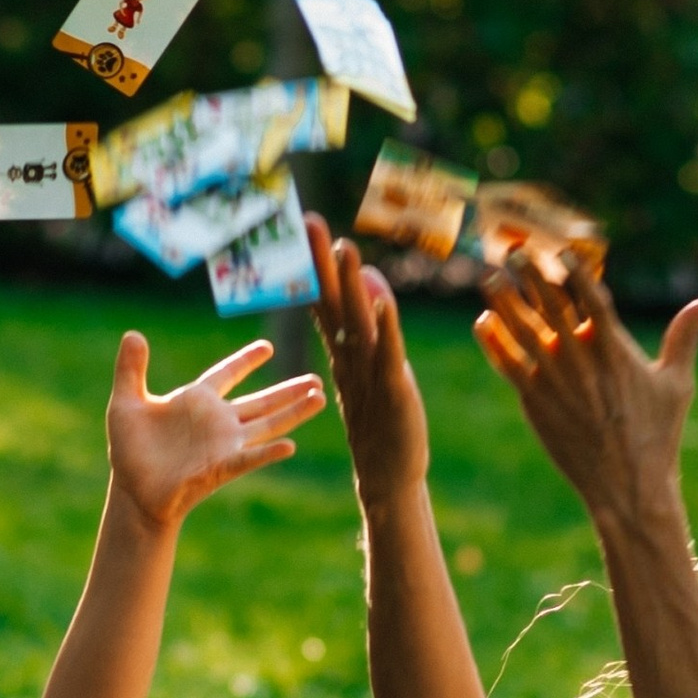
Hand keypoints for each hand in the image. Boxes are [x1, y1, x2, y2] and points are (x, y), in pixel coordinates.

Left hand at [105, 330, 324, 530]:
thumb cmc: (130, 450)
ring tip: (319, 398)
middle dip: (288, 390)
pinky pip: (249, 458)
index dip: (245, 361)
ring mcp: (223, 445)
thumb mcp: (125, 403)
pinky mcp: (220, 468)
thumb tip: (133, 334)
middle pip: (261, 401)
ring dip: (293, 412)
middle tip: (316, 379)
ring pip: (267, 425)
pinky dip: (268, 453)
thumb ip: (131, 369)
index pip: (226, 374)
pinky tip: (289, 446)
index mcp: (197, 401)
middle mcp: (218, 421)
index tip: (267, 347)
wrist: (133, 492)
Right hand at [309, 218, 430, 507]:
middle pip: (333, 303)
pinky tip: (385, 304)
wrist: (389, 476)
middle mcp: (351, 357)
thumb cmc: (381, 422)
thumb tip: (371, 281)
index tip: (304, 225)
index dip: (315, 264)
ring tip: (345, 248)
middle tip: (309, 221)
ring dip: (352, 287)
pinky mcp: (394, 391)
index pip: (325, 299)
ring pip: (358, 324)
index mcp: (344, 351)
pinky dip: (387, 330)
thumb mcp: (375, 368)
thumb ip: (372, 327)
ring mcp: (370, 374)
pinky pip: (389, 356)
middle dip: (322, 263)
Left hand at [474, 253, 697, 530]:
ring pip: (522, 331)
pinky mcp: (534, 403)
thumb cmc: (657, 435)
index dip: (575, 270)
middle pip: (551, 307)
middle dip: (532, 276)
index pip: (591, 299)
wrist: (627, 486)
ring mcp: (554, 381)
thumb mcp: (677, 382)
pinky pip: (507, 364)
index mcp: (614, 350)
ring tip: (489, 276)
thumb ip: (686, 335)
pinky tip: (483, 320)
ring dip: (505, 301)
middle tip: (515, 250)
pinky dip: (494, 341)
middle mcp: (580, 360)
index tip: (562, 248)